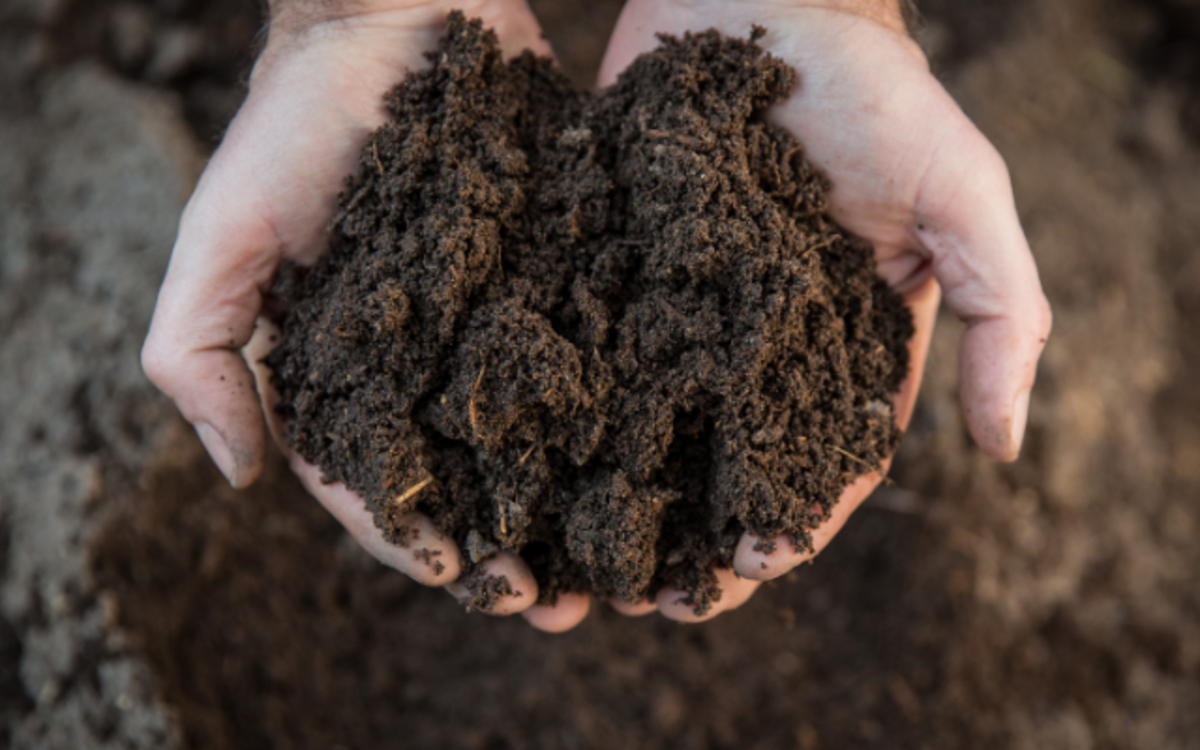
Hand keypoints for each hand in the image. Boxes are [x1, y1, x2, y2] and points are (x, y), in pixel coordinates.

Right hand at [141, 0, 591, 631]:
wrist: (392, 18)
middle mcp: (423, 363)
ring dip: (575, 505)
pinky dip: (616, 410)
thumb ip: (198, 352)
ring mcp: (493, 323)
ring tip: (621, 560)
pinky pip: (584, 353)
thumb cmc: (294, 123)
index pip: (376, 482)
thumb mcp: (220, 234)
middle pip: (469, 479)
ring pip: (537, 435)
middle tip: (564, 603)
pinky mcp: (551, 275)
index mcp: (345, 373)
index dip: (419, 542)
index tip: (474, 583)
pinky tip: (655, 454)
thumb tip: (236, 478)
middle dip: (512, 547)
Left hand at [596, 0, 1051, 622]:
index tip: (745, 574)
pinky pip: (587, 350)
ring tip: (577, 563)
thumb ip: (1002, 314)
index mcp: (839, 343)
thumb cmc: (876, 92)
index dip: (785, 522)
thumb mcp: (965, 196)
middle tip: (646, 601)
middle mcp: (753, 342)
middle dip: (687, 537)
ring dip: (614, 501)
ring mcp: (677, 309)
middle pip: (719, 464)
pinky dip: (560, 412)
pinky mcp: (614, 268)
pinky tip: (528, 463)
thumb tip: (1010, 450)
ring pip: (642, 427)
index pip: (816, 458)